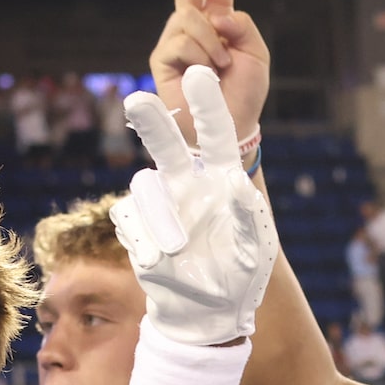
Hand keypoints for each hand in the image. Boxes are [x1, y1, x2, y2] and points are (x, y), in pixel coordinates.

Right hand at [117, 67, 276, 344]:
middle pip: (166, 144)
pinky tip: (161, 262)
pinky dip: (144, 241)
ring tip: (178, 249)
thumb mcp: (255, 247)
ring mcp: (161, 206)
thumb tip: (235, 184)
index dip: (207, 106)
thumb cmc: (241, 273)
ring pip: (145, 188)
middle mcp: (188, 184)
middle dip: (154, 123)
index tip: (200, 73)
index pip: (216, 135)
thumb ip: (246, 215)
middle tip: (139, 100)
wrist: (208, 311)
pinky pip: (130, 222)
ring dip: (159, 216)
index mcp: (222, 179)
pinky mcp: (138, 230)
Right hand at [149, 0, 271, 145]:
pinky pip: (180, 42)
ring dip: (211, 41)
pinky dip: (199, 57)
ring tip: (221, 66)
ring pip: (188, 17)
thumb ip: (243, 25)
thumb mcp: (257, 53)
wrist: (231, 125)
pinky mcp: (162, 59)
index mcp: (219, 20)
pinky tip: (205, 74)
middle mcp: (194, 25)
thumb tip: (216, 16)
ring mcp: (175, 40)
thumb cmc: (245, 92)